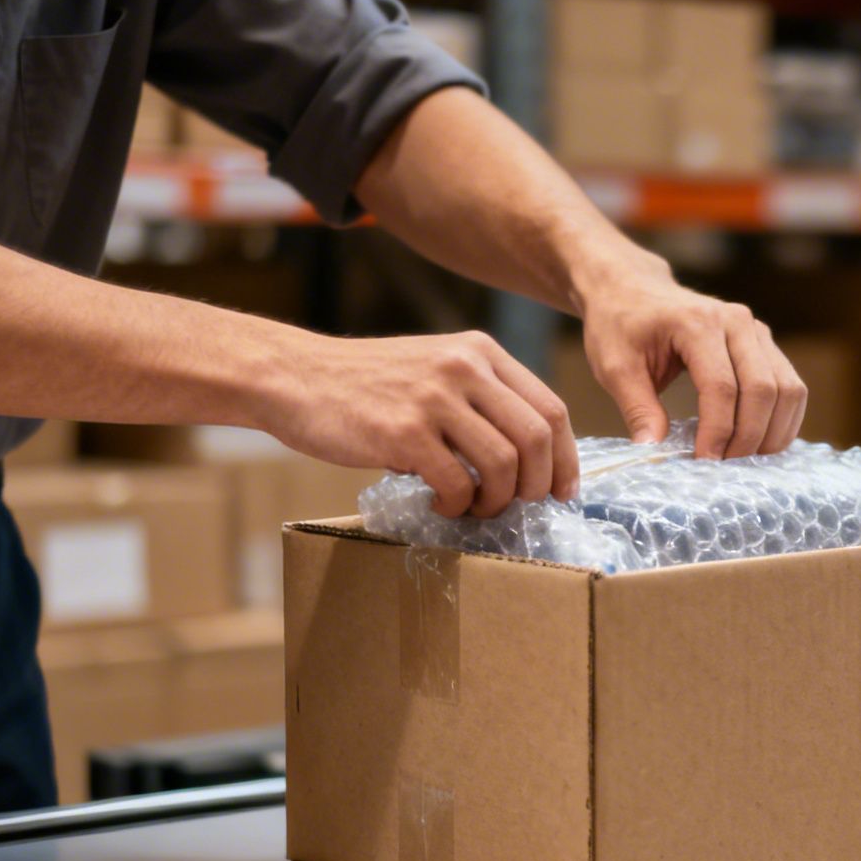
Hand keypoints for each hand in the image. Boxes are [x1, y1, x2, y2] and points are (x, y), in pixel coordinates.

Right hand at [264, 330, 576, 518]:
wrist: (295, 377)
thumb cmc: (368, 386)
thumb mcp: (435, 370)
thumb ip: (480, 399)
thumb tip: (528, 461)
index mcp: (480, 351)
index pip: (550, 409)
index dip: (564, 459)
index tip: (561, 491)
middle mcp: (464, 367)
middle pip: (537, 438)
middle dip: (537, 486)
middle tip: (517, 507)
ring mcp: (434, 398)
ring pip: (504, 464)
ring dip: (496, 501)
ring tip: (473, 508)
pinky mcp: (404, 431)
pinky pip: (457, 483)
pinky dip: (456, 505)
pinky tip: (439, 502)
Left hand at [579, 271, 807, 459]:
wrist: (631, 289)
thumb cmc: (620, 324)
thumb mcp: (615, 366)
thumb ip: (637, 408)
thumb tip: (653, 450)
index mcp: (698, 324)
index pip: (722, 387)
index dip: (718, 432)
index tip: (704, 463)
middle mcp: (736, 322)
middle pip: (763, 390)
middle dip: (748, 437)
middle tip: (724, 468)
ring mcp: (756, 331)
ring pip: (787, 389)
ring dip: (773, 432)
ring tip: (745, 461)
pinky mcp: (764, 343)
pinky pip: (790, 386)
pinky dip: (783, 419)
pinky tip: (760, 443)